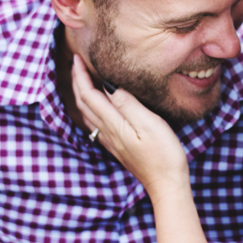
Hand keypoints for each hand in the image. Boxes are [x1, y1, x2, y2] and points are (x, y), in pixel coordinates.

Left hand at [71, 54, 189, 198]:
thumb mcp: (149, 124)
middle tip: (75, 63)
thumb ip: (128, 104)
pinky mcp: (117, 147)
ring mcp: (111, 141)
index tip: (77, 58)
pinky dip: (89, 109)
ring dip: (81, 95)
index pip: (89, 94)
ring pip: (87, 114)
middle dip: (77, 81)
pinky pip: (95, 124)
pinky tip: (95, 107)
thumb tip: (110, 85)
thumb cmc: (163, 154)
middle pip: (83, 103)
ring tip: (82, 80)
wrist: (166, 184)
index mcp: (113, 123)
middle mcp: (107, 132)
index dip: (81, 75)